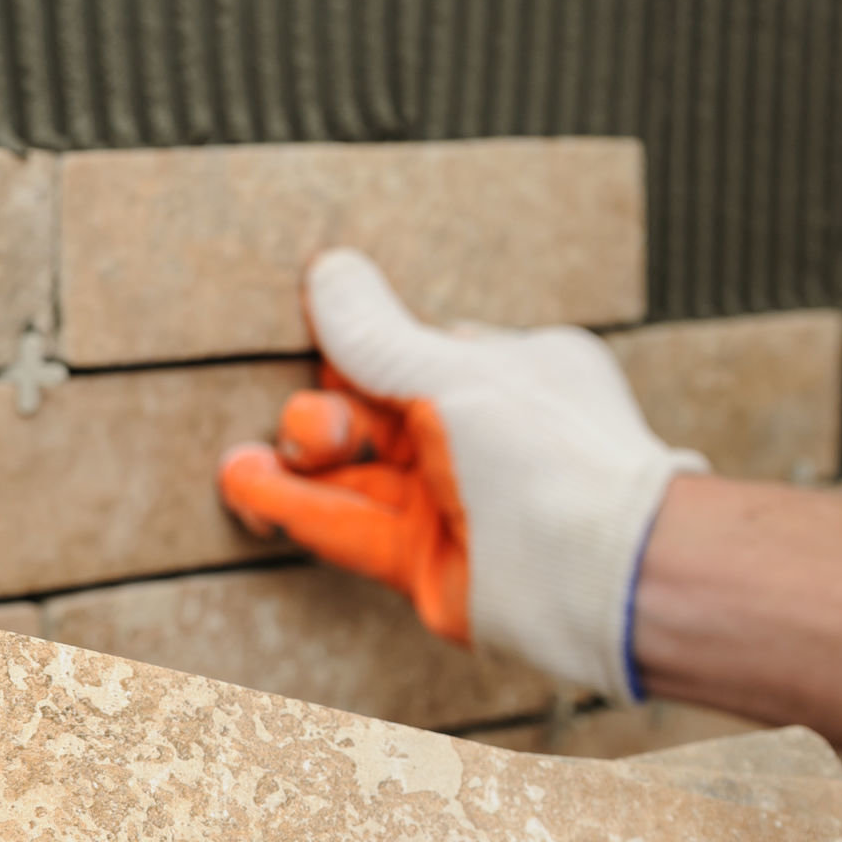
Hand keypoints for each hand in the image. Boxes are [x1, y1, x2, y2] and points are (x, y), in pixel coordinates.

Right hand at [218, 248, 705, 702]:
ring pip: (357, 476)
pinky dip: (302, 509)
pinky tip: (250, 489)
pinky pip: (353, 526)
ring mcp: (455, 502)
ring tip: (238, 466)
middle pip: (377, 416)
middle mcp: (482, 436)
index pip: (411, 352)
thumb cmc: (548, 454)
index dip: (357, 352)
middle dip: (329, 417)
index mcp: (508, 372)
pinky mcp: (430, 562)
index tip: (316, 347)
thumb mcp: (451, 374)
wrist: (602, 572)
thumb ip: (376, 335)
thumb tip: (330, 269)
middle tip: (317, 431)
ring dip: (297, 469)